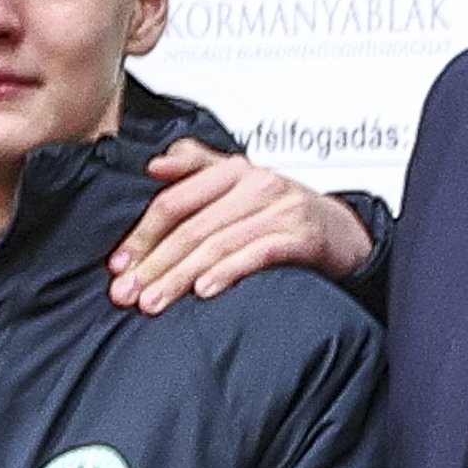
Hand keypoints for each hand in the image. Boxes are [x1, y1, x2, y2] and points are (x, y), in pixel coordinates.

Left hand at [108, 143, 374, 311]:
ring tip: (155, 301)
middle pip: (191, 227)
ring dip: (180, 276)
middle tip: (127, 293)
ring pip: (217, 243)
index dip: (142, 234)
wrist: (347, 234)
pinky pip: (257, 254)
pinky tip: (205, 290)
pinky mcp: (302, 235)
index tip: (119, 264)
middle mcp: (256, 185)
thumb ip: (199, 168)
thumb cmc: (289, 214)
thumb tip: (156, 165)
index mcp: (234, 171)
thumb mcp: (242, 183)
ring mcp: (280, 209)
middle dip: (154, 264)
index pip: (175, 202)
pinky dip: (228, 272)